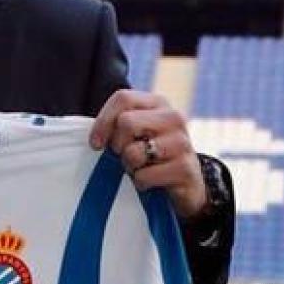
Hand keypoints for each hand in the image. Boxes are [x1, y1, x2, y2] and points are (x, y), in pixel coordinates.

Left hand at [88, 89, 207, 218]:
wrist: (187, 185)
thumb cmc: (152, 157)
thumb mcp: (136, 135)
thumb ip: (118, 127)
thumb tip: (96, 140)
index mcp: (158, 103)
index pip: (123, 98)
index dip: (103, 121)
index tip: (96, 143)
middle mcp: (173, 117)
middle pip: (126, 122)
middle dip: (117, 145)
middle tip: (122, 157)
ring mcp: (182, 142)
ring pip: (133, 152)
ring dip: (129, 166)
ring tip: (138, 169)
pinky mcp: (185, 168)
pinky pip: (144, 176)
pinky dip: (140, 183)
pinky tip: (150, 182)